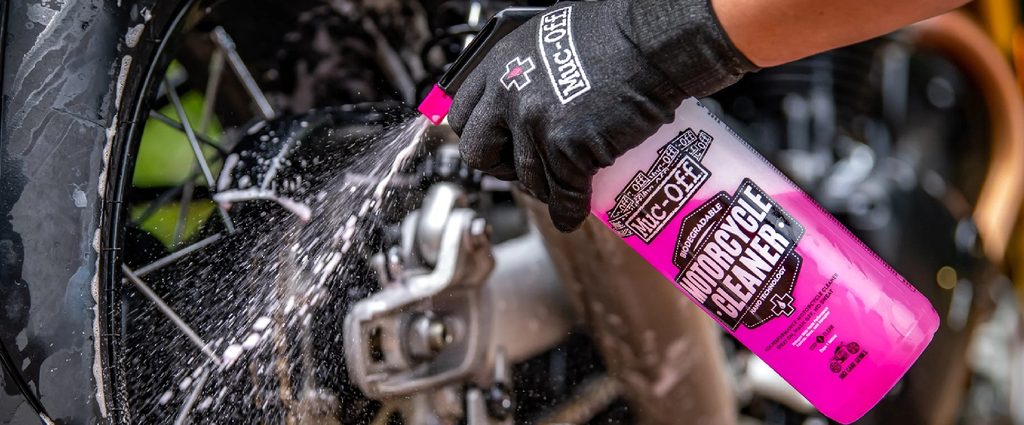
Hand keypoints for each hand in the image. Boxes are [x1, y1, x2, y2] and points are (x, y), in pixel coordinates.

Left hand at [449, 0, 755, 231]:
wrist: (652, 41)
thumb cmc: (617, 32)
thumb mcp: (549, 38)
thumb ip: (528, 70)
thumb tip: (525, 95)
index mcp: (500, 63)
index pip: (462, 114)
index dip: (480, 136)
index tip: (494, 146)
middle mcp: (508, 93)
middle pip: (478, 153)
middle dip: (499, 167)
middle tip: (522, 168)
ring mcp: (535, 123)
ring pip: (525, 178)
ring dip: (543, 189)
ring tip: (560, 189)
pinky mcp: (566, 148)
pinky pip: (562, 193)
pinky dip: (570, 209)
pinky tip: (576, 212)